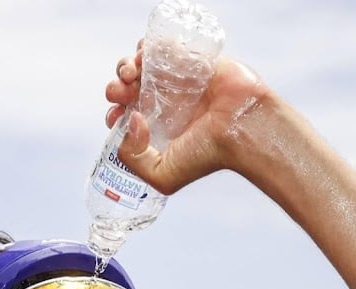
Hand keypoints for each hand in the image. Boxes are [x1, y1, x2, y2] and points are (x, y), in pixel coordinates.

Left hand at [104, 45, 268, 194]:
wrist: (241, 128)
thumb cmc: (208, 155)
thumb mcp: (161, 176)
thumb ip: (133, 158)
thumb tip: (131, 118)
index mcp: (156, 127)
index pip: (124, 115)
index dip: (114, 112)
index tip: (115, 115)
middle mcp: (165, 102)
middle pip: (127, 88)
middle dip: (116, 88)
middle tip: (120, 91)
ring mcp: (177, 80)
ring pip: (139, 64)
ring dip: (125, 66)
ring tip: (130, 74)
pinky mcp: (190, 59)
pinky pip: (160, 45)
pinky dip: (145, 46)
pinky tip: (142, 57)